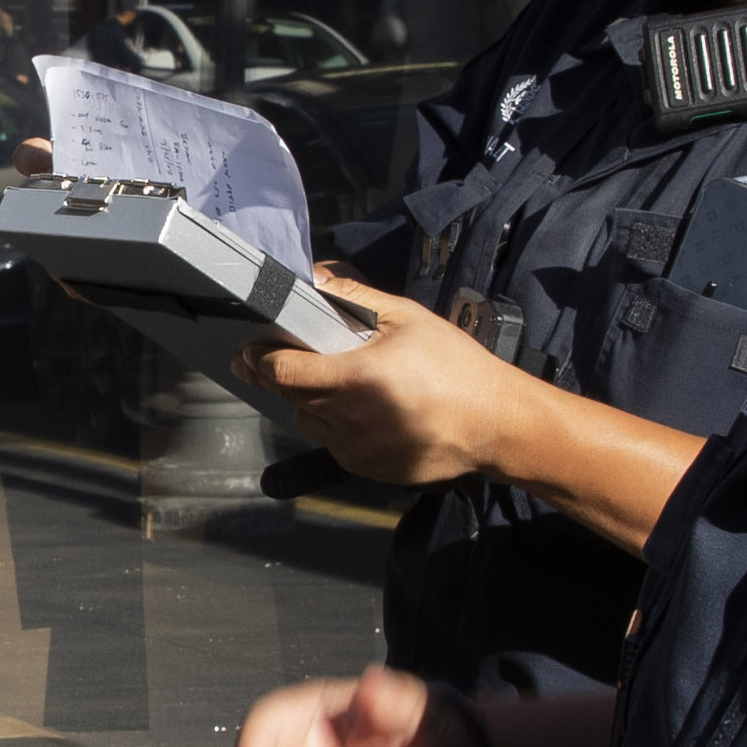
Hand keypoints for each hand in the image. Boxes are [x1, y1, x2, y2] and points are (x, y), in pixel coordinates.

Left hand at [241, 283, 550, 486]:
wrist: (495, 423)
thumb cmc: (457, 367)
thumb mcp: (407, 317)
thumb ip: (355, 296)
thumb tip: (316, 277)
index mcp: (355, 378)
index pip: (283, 372)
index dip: (260, 359)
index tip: (251, 350)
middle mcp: (349, 420)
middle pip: (291, 398)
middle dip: (285, 378)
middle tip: (291, 359)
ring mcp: (356, 449)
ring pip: (308, 423)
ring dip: (310, 403)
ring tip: (339, 385)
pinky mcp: (367, 469)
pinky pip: (333, 444)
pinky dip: (336, 426)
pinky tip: (362, 410)